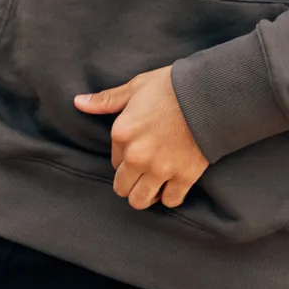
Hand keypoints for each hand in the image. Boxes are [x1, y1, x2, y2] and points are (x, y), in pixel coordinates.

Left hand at [74, 64, 208, 209]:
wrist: (210, 95)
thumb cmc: (172, 87)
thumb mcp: (135, 87)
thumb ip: (106, 100)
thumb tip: (78, 102)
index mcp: (121, 134)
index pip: (114, 162)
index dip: (125, 158)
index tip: (139, 150)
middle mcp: (137, 156)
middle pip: (122, 188)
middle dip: (130, 183)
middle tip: (142, 174)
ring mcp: (161, 169)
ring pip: (141, 200)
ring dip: (146, 195)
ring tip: (154, 185)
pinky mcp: (184, 176)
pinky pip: (171, 201)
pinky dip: (170, 197)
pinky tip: (172, 186)